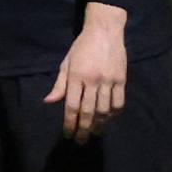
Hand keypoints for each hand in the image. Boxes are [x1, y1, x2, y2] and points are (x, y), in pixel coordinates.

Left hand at [43, 4, 129, 140]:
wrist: (105, 31)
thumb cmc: (81, 47)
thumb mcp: (66, 63)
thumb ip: (59, 84)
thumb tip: (49, 102)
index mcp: (76, 77)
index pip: (71, 106)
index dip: (69, 123)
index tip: (67, 134)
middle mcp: (92, 80)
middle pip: (88, 111)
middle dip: (84, 129)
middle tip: (81, 141)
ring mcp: (109, 81)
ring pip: (104, 110)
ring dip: (100, 125)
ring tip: (95, 133)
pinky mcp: (121, 80)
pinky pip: (119, 102)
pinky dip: (114, 114)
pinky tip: (109, 120)